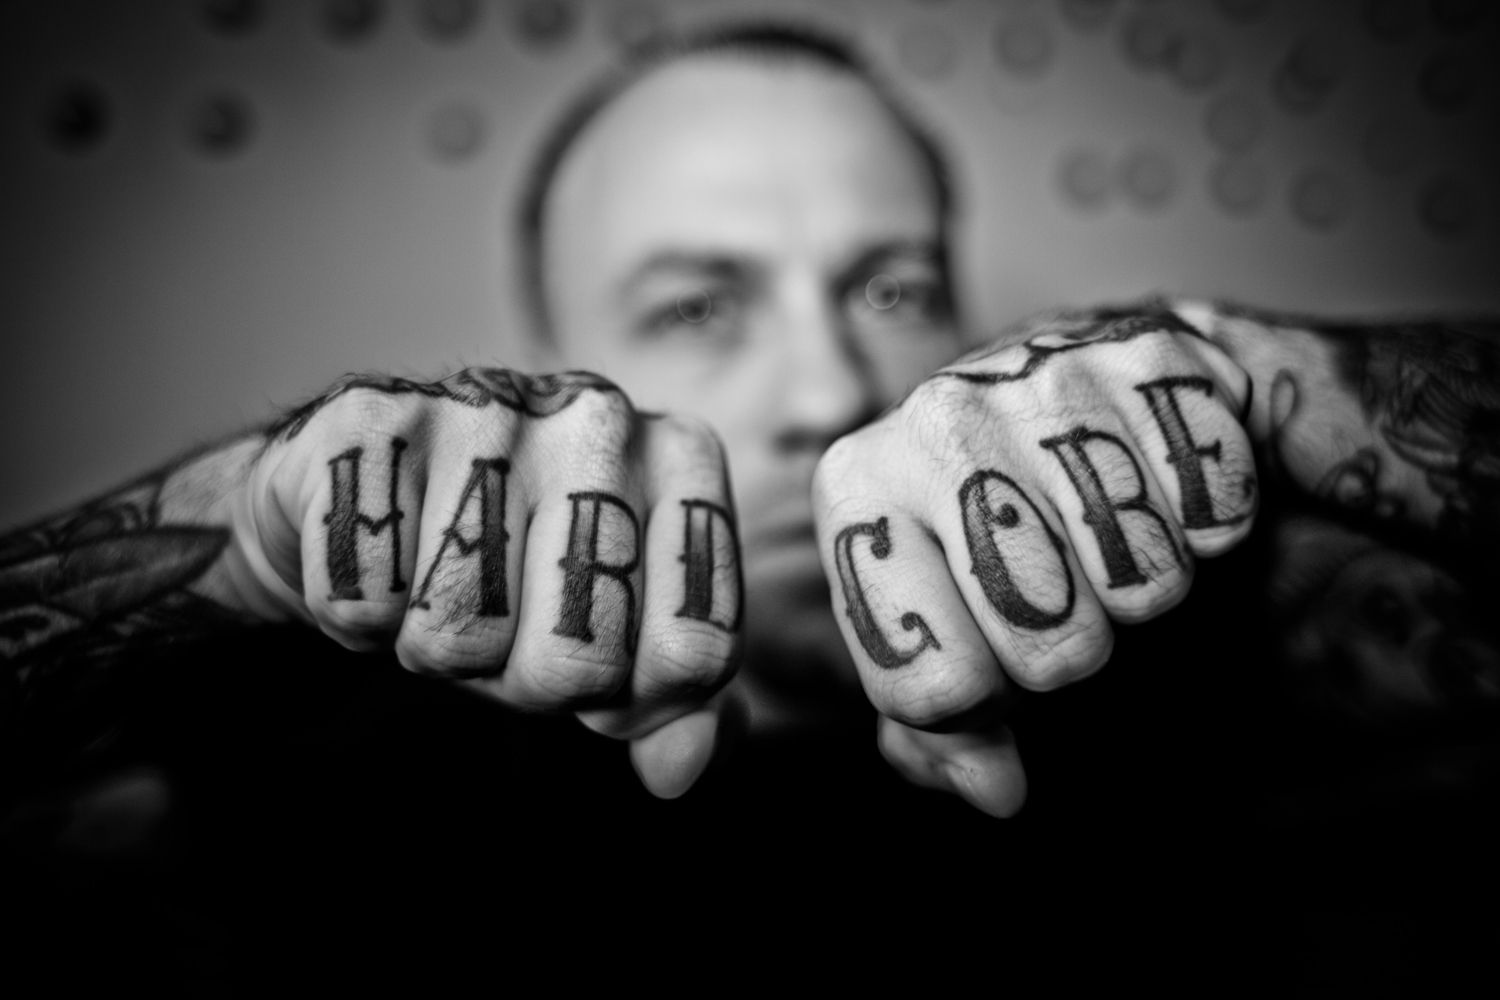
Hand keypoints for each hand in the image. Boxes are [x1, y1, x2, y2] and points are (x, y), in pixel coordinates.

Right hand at [233, 368, 743, 797]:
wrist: (365, 495)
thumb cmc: (514, 572)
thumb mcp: (615, 641)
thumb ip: (673, 705)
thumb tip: (683, 766)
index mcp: (684, 461)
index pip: (695, 652)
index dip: (632, 696)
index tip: (599, 656)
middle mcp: (602, 417)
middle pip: (579, 660)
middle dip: (527, 679)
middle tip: (504, 623)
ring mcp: (488, 407)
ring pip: (460, 633)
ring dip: (436, 651)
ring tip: (438, 588)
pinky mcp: (372, 418)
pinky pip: (366, 601)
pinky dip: (360, 617)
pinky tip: (382, 561)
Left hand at [812, 304, 1257, 815]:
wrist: (1076, 395)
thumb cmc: (993, 526)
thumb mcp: (940, 622)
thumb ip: (938, 722)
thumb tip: (993, 788)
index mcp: (857, 488)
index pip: (930, 681)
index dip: (977, 705)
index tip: (986, 667)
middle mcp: (938, 416)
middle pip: (1047, 641)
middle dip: (1067, 647)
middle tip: (1058, 597)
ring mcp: (1045, 374)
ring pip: (1140, 580)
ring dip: (1142, 586)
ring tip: (1105, 540)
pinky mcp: (1154, 355)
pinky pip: (1214, 513)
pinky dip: (1207, 526)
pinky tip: (1159, 491)